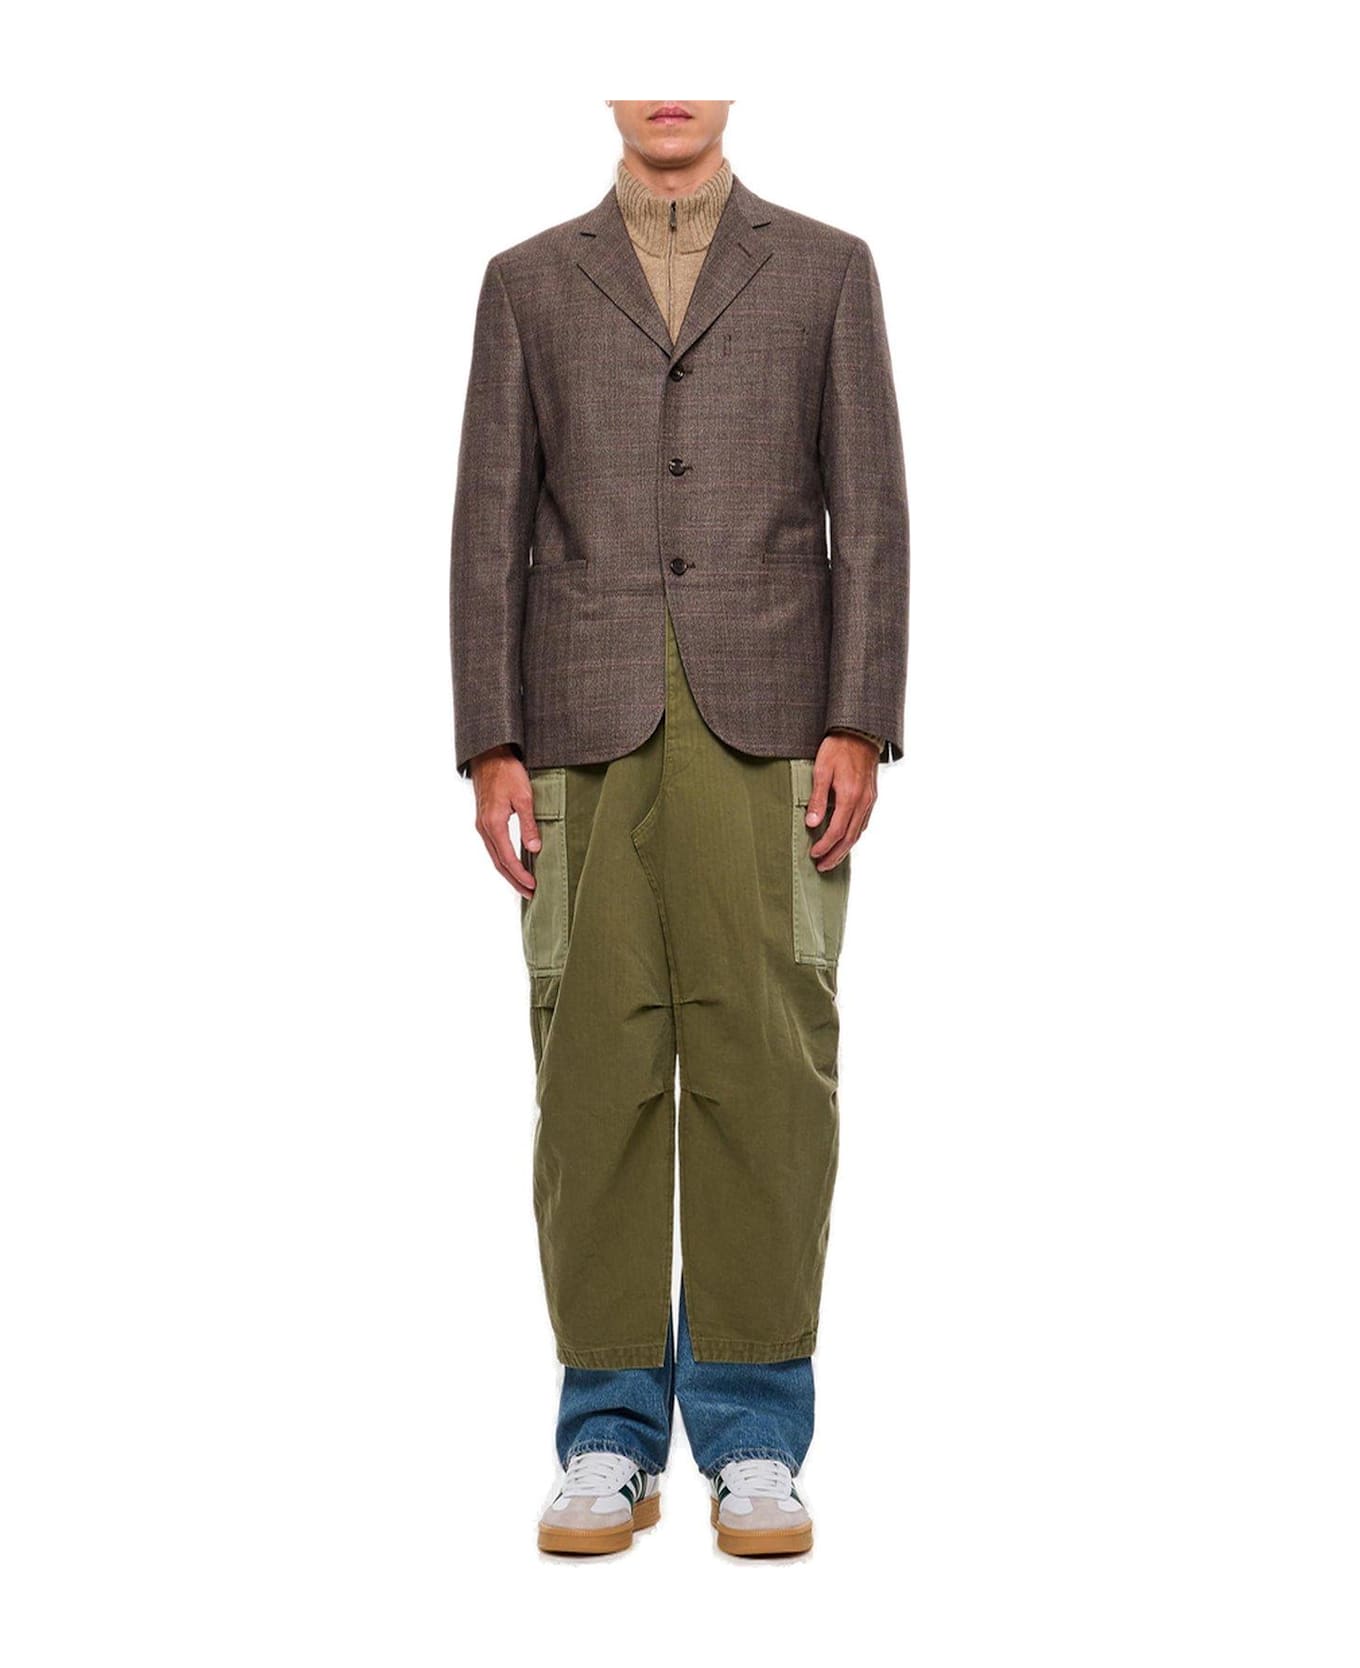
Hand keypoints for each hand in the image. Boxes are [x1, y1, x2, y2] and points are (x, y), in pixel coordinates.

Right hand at [471, 745, 539, 897]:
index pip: (507, 859)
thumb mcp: (524, 797)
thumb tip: (534, 849)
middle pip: (498, 863)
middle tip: (530, 894)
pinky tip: (513, 862)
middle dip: (514, 880)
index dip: (520, 875)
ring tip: (523, 884)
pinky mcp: (485, 820)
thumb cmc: (507, 772)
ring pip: (494, 856)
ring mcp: (482, 825)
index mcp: (493, 824)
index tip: (533, 886)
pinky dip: (503, 859)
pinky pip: (493, 846)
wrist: (489, 755)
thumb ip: (528, 825)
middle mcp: (484, 828)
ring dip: (508, 872)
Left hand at [806, 733, 878, 870]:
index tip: (813, 854)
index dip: (825, 846)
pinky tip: (846, 839)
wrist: (860, 732)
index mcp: (850, 796)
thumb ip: (817, 798)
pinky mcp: (872, 796)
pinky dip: (854, 836)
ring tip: (832, 859)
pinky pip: (863, 823)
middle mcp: (863, 801)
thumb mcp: (821, 770)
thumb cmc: (838, 748)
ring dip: (845, 849)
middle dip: (835, 855)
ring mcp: (870, 800)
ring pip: (858, 832)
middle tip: (822, 866)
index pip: (837, 831)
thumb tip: (812, 823)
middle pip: (850, 837)